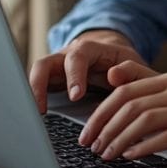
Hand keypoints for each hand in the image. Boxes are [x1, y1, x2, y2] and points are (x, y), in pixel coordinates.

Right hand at [27, 30, 145, 113]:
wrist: (112, 58)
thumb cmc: (123, 64)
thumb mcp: (134, 64)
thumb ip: (130, 70)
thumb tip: (113, 76)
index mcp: (90, 49)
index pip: (77, 56)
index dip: (74, 75)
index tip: (76, 96)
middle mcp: (67, 55)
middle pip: (46, 63)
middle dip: (41, 85)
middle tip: (43, 110)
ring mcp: (56, 67)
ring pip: (35, 75)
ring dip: (32, 94)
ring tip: (34, 116)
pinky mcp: (50, 80)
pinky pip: (36, 87)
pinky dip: (33, 100)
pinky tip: (35, 118)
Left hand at [77, 60, 166, 162]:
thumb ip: (151, 84)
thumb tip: (114, 74)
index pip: (125, 89)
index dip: (101, 110)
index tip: (88, 130)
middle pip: (129, 103)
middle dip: (103, 125)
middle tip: (90, 144)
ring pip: (142, 119)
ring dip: (119, 139)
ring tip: (106, 154)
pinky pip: (164, 136)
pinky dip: (143, 147)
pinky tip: (131, 157)